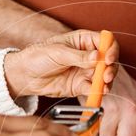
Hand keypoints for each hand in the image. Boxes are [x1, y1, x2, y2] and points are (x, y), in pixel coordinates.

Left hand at [3, 30, 118, 98]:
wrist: (25, 75)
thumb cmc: (38, 56)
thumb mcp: (58, 52)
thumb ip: (78, 56)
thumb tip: (97, 56)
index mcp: (83, 41)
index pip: (105, 41)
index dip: (110, 49)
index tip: (108, 58)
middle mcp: (88, 55)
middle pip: (109, 60)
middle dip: (111, 68)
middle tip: (106, 76)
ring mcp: (85, 71)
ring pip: (103, 76)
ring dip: (106, 82)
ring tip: (103, 86)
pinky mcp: (81, 86)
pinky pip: (93, 89)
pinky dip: (96, 92)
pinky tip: (96, 94)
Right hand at [90, 66, 135, 135]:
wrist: (103, 65)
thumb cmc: (122, 85)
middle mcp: (134, 108)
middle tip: (119, 127)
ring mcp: (117, 108)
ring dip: (107, 130)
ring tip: (108, 116)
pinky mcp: (100, 107)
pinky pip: (97, 129)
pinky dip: (96, 124)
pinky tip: (101, 112)